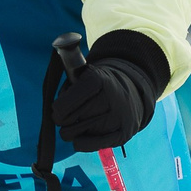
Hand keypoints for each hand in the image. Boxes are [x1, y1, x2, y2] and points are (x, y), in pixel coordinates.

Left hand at [52, 31, 167, 152]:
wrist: (132, 93)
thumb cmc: (98, 84)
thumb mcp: (84, 69)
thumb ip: (70, 59)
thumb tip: (60, 44)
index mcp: (98, 80)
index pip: (62, 105)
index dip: (58, 108)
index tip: (59, 107)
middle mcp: (111, 98)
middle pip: (67, 121)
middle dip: (62, 119)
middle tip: (68, 115)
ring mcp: (118, 118)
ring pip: (75, 135)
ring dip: (70, 131)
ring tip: (78, 121)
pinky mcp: (123, 135)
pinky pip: (88, 146)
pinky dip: (80, 142)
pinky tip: (83, 135)